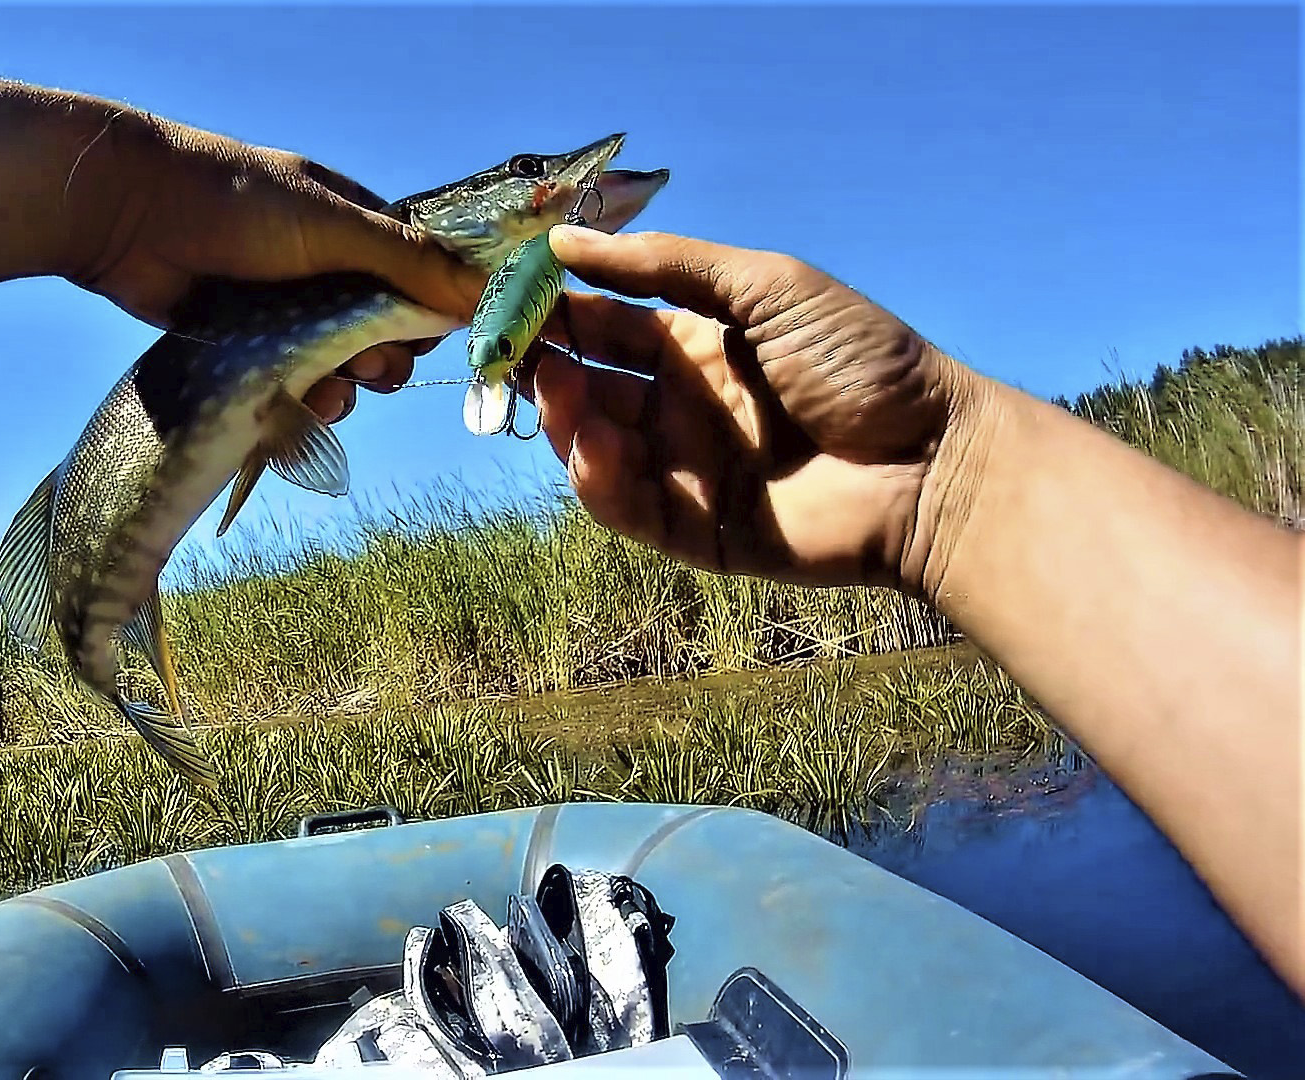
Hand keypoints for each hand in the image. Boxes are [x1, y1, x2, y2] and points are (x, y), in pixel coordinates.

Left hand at [64, 115, 486, 422]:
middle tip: (368, 365)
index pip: (420, 280)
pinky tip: (293, 406)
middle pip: (385, 333)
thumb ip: (407, 261)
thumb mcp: (331, 224)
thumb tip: (482, 292)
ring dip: (345, 388)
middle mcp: (327, 271)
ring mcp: (285, 312)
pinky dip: (301, 403)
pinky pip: (293, 388)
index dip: (432, 314)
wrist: (129, 218)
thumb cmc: (235, 203)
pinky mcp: (248, 348)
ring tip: (327, 388)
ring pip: (341, 368)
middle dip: (384, 358)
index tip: (430, 340)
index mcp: (356, 227)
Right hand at [528, 225, 982, 594]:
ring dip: (565, 419)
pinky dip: (597, 479)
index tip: (508, 298)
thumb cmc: (861, 360)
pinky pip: (625, 507)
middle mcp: (683, 407)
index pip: (605, 325)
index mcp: (697, 344)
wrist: (934, 461)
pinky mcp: (695, 531)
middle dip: (546, 368)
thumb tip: (565, 241)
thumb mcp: (765, 286)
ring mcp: (686, 470)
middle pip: (589, 388)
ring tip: (558, 392)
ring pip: (595, 448)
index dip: (555, 312)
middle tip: (513, 352)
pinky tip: (594, 445)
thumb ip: (665, 267)